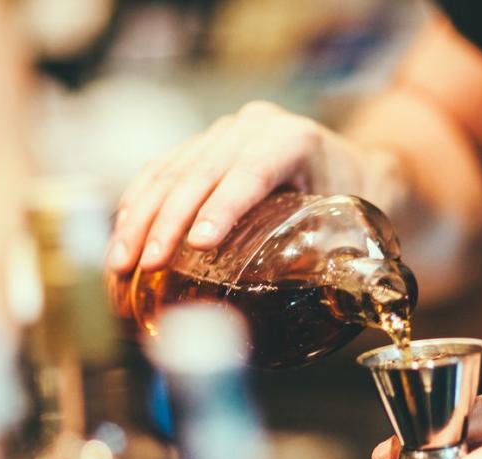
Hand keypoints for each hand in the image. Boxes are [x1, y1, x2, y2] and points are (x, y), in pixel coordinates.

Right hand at [106, 100, 406, 272]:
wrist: (359, 169)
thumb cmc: (360, 200)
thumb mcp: (355, 223)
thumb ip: (330, 254)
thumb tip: (296, 306)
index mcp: (295, 140)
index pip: (252, 171)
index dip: (223, 207)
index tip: (200, 243)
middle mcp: (254, 128)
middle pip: (200, 171)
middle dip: (167, 222)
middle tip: (147, 265)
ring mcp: (223, 134)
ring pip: (170, 171)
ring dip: (139, 218)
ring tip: (121, 262)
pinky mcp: (201, 146)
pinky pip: (159, 173)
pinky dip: (136, 208)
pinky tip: (122, 241)